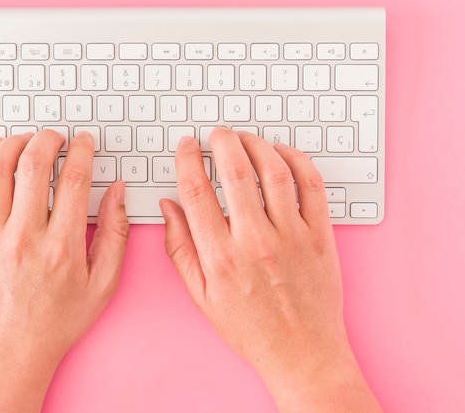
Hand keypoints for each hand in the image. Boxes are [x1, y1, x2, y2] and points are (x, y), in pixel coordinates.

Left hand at [0, 130, 128, 412]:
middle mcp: (24, 237)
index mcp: (62, 247)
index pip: (74, 179)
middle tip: (57, 136)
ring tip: (28, 140)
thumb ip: (116, 233)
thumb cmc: (58, 318)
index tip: (85, 142)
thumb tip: (117, 191)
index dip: (82, 150)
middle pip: (34, 164)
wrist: (10, 349)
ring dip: (15, 143)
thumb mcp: (103, 283)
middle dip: (49, 139)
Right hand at [161, 128, 381, 412]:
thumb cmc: (250, 328)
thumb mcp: (201, 295)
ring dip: (256, 144)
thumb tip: (168, 206)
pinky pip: (311, 186)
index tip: (187, 146)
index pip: (196, 190)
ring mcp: (291, 236)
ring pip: (273, 171)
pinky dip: (297, 161)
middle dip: (221, 140)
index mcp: (220, 256)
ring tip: (246, 139)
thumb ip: (180, 248)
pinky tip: (282, 154)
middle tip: (217, 133)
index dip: (188, 159)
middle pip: (234, 170)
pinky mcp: (320, 236)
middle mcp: (255, 241)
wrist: (302, 355)